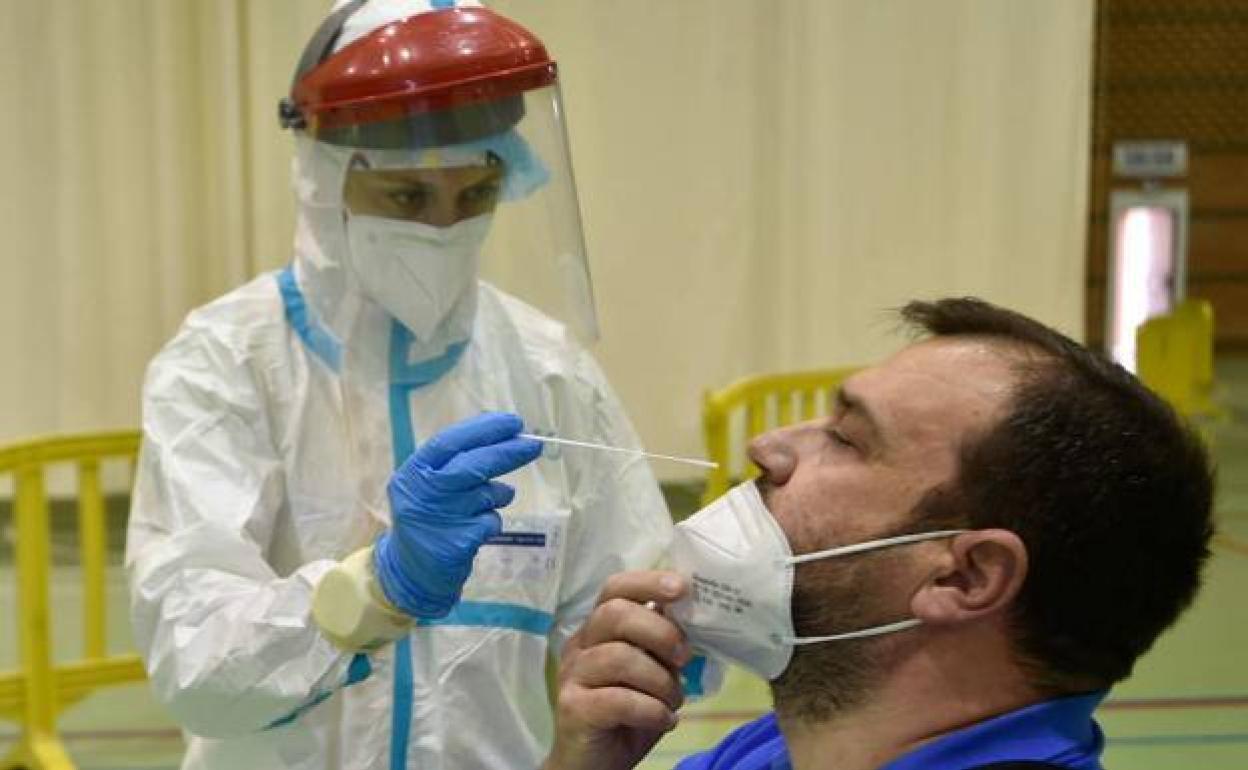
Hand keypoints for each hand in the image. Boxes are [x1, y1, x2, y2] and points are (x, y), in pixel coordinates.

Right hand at [373, 412, 541, 618]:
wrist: (412, 573)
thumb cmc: (430, 518)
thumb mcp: (430, 485)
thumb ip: (458, 462)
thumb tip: (507, 436)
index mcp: (413, 473)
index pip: (449, 442)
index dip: (484, 429)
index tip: (514, 422)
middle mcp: (422, 494)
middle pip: (473, 465)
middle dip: (508, 452)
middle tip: (535, 444)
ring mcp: (439, 520)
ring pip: (487, 494)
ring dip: (497, 495)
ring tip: (483, 504)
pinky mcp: (457, 544)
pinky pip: (491, 522)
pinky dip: (491, 522)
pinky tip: (475, 531)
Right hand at [543, 571, 690, 769]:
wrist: (593, 765)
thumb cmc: (627, 715)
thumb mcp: (651, 675)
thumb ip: (661, 646)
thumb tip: (687, 616)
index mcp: (598, 630)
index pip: (615, 589)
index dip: (648, 582)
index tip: (682, 588)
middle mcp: (580, 646)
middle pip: (614, 614)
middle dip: (659, 632)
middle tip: (683, 658)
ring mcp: (572, 676)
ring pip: (619, 657)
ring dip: (660, 680)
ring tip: (673, 701)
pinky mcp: (573, 708)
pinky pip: (618, 699)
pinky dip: (651, 709)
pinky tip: (664, 720)